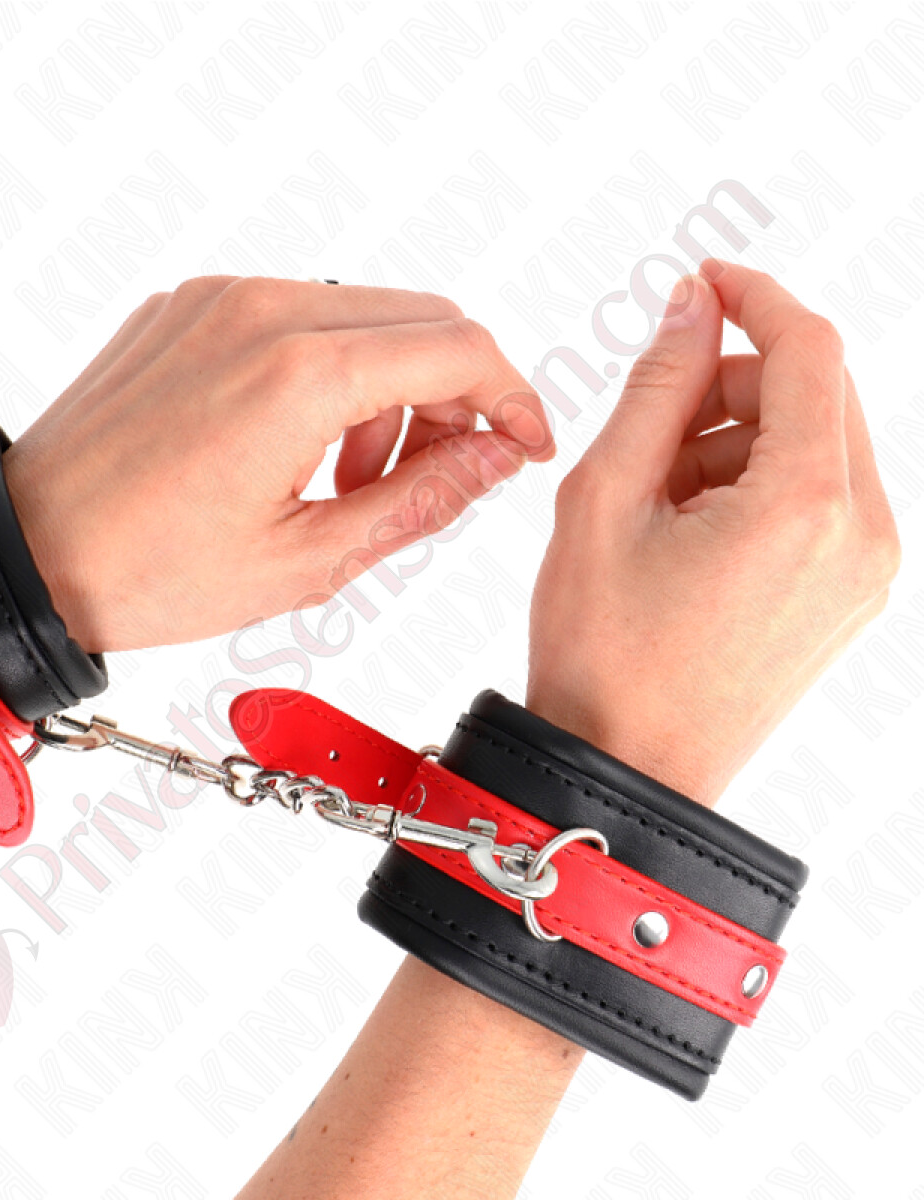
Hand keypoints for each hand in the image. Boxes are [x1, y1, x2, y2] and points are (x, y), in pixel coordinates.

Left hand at [1, 276, 552, 652]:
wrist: (25, 550)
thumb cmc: (145, 571)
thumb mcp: (306, 561)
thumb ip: (420, 500)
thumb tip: (493, 458)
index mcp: (298, 375)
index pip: (458, 350)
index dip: (512, 398)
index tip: (522, 445)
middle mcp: (258, 311)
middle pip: (417, 319)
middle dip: (449, 398)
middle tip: (430, 478)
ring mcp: (214, 300)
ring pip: (357, 314)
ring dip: (384, 388)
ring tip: (345, 479)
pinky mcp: (182, 306)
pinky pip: (289, 315)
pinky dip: (321, 371)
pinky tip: (290, 444)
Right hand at [527, 260, 900, 804]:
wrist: (625, 768)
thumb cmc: (603, 653)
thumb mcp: (605, 499)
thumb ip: (657, 387)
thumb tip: (689, 308)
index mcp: (805, 506)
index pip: (807, 349)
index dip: (753, 297)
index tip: (703, 283)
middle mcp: (861, 535)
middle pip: (815, 394)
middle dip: (732, 386)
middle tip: (650, 428)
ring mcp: (864, 573)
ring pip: (814, 445)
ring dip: (738, 440)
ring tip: (657, 503)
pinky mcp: (849, 597)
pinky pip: (817, 499)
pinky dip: (756, 486)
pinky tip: (688, 531)